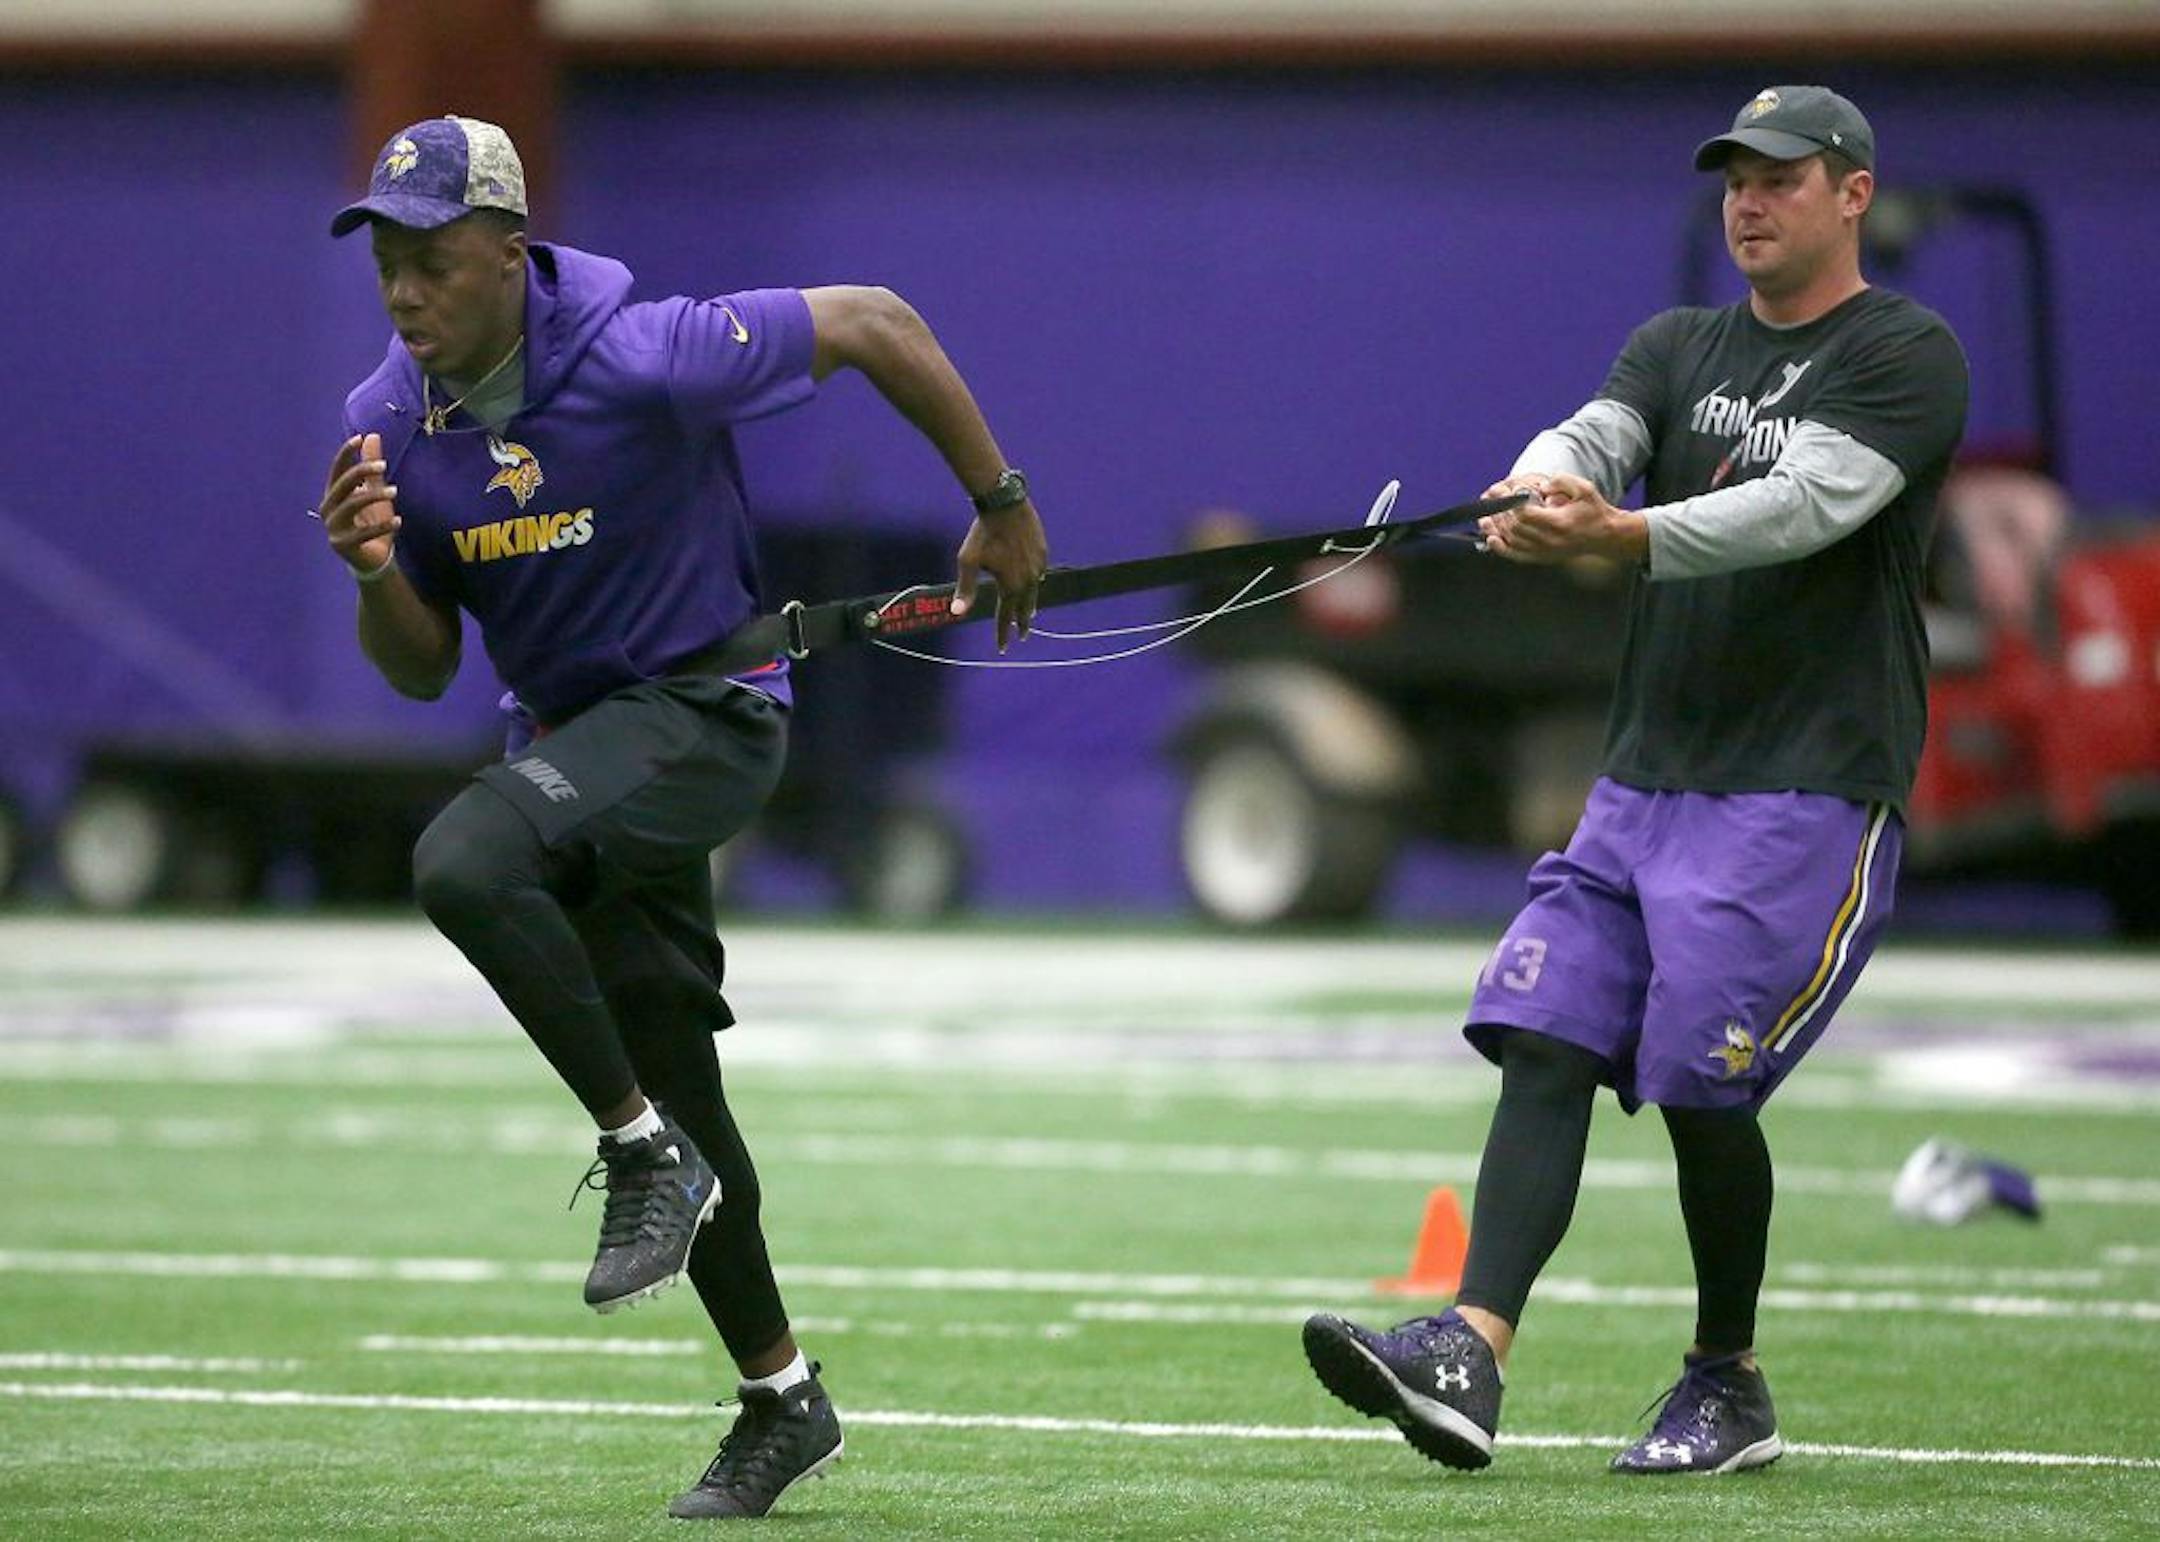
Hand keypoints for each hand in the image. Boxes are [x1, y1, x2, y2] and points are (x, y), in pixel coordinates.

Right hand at [320, 432, 400, 577]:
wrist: (373, 559)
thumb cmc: (372, 522)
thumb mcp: (374, 492)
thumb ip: (371, 468)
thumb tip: (371, 436)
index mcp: (333, 494)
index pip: (337, 470)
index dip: (346, 453)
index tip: (359, 438)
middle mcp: (328, 509)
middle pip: (342, 484)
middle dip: (361, 471)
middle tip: (384, 464)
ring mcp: (333, 527)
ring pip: (351, 505)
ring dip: (374, 496)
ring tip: (395, 491)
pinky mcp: (342, 545)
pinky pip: (363, 533)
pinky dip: (382, 526)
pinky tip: (398, 521)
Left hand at [951, 500, 1048, 652]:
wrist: (1005, 504)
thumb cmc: (983, 533)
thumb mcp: (968, 561)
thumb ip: (965, 589)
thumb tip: (955, 614)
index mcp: (1010, 585)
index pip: (1006, 617)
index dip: (1003, 634)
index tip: (1002, 648)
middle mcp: (1028, 579)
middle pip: (1025, 608)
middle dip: (1021, 624)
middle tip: (1022, 636)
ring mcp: (1038, 565)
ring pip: (1035, 591)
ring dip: (1030, 604)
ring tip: (1028, 614)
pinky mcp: (1043, 551)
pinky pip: (1040, 573)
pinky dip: (1035, 582)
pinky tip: (1034, 582)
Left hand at [1478, 472, 1643, 565]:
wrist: (1605, 535)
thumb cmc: (1594, 510)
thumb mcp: (1584, 488)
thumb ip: (1561, 481)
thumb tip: (1541, 485)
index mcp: (1559, 523)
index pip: (1525, 514)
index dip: (1512, 501)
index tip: (1509, 490)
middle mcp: (1550, 541)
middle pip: (1514, 527)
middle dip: (1500, 510)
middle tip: (1493, 497)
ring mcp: (1545, 552)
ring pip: (1511, 541)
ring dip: (1495, 527)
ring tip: (1485, 514)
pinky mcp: (1542, 558)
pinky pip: (1516, 556)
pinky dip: (1501, 548)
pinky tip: (1490, 538)